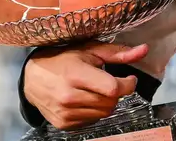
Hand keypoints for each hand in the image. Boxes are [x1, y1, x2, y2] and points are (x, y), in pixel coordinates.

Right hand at [23, 42, 148, 129]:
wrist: (32, 78)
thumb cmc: (62, 60)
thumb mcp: (88, 50)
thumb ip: (117, 53)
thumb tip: (144, 50)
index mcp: (76, 74)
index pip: (113, 88)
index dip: (127, 84)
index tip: (129, 78)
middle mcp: (69, 96)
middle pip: (111, 102)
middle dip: (116, 92)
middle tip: (108, 82)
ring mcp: (65, 112)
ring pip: (104, 113)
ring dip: (106, 102)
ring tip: (95, 89)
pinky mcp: (64, 124)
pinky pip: (92, 121)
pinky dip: (94, 111)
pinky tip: (85, 99)